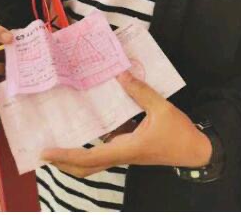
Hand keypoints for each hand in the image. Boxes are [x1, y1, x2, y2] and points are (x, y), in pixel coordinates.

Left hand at [40, 70, 211, 177]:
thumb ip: (141, 91)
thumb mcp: (162, 108)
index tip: (46, 152)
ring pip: (94, 160)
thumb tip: (121, 74)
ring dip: (75, 155)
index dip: (66, 156)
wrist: (195, 151)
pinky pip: (106, 148)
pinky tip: (90, 125)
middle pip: (86, 166)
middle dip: (64, 162)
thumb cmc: (179, 133)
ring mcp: (125, 152)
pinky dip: (92, 143)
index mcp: (125, 148)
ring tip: (59, 139)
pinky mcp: (130, 147)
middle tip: (45, 152)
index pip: (89, 157)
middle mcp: (121, 154)